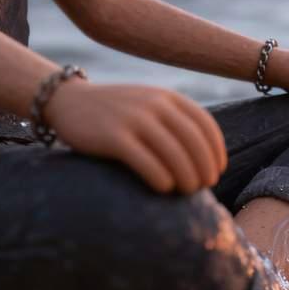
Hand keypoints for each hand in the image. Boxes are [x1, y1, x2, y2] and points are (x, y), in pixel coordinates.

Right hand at [45, 81, 227, 193]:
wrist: (69, 101)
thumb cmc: (117, 112)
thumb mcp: (149, 104)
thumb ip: (174, 121)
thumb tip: (204, 157)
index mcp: (167, 97)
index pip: (204, 124)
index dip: (216, 149)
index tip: (219, 169)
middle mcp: (154, 104)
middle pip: (193, 141)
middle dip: (205, 166)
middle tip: (207, 186)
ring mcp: (134, 119)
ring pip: (173, 153)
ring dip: (187, 176)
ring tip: (190, 192)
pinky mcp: (113, 137)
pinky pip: (145, 161)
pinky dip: (161, 177)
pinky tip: (165, 188)